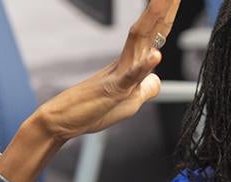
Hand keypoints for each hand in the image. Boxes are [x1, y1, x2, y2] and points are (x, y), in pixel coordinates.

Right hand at [33, 0, 180, 140]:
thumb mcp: (131, 100)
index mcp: (132, 61)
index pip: (155, 33)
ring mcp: (120, 72)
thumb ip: (145, 87)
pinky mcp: (115, 90)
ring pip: (140, 42)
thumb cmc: (93, 109)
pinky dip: (144, 66)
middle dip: (164, 7)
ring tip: (165, 0)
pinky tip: (156, 56)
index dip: (167, 14)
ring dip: (153, 20)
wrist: (63, 120)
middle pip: (150, 29)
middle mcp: (127, 61)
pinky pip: (131, 76)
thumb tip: (156, 79)